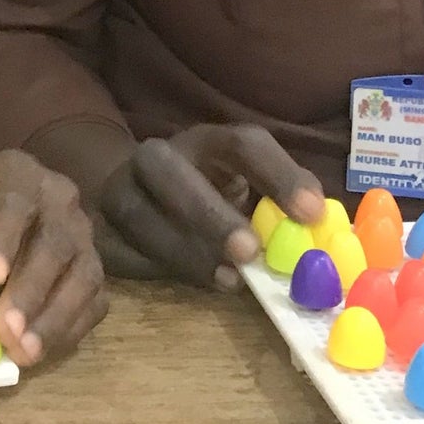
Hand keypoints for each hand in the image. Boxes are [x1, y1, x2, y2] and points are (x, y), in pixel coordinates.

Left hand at [0, 151, 107, 367]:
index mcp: (20, 175)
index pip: (17, 200)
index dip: (5, 237)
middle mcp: (61, 202)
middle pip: (56, 243)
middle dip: (32, 290)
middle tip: (6, 330)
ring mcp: (83, 238)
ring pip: (85, 275)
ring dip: (56, 318)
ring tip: (25, 352)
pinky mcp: (91, 271)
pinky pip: (95, 301)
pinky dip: (72, 329)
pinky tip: (43, 351)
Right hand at [93, 124, 323, 288]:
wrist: (133, 193)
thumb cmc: (207, 194)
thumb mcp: (246, 186)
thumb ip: (280, 202)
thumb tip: (323, 228)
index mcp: (204, 141)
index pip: (242, 143)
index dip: (278, 174)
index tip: (312, 214)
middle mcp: (156, 157)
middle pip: (170, 171)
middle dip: (209, 211)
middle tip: (250, 250)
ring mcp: (119, 189)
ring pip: (136, 213)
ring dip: (183, 249)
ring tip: (229, 280)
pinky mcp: (100, 227)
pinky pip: (118, 247)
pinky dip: (153, 267)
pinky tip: (188, 282)